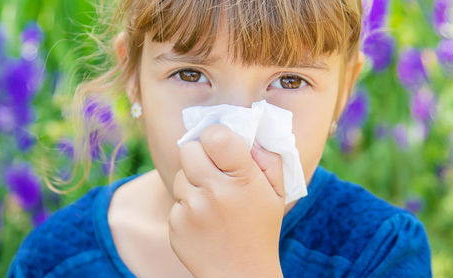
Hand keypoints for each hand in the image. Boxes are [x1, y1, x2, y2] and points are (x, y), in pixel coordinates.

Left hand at [169, 124, 285, 277]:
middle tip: (212, 171)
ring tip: (212, 203)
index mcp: (243, 179)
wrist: (241, 274)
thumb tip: (249, 130)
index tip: (220, 147)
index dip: (214, 137)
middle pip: (188, 150)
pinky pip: (175, 202)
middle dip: (198, 156)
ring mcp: (192, 209)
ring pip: (180, 176)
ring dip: (192, 183)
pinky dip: (186, 208)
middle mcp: (214, 192)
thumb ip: (268, 156)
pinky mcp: (175, 225)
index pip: (214, 136)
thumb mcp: (277, 192)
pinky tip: (204, 222)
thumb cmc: (260, 228)